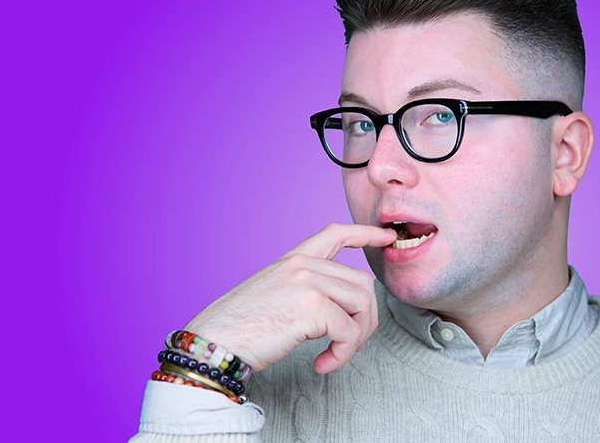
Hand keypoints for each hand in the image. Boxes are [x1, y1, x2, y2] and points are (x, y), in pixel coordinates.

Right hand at [184, 223, 396, 374]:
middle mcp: (302, 265)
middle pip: (361, 282)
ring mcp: (307, 283)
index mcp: (292, 260)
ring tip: (336, 355)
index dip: (365, 234)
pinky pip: (349, 332)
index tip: (385, 237)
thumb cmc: (239, 329)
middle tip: (350, 344)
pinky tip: (323, 365)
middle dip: (366, 317)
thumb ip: (305, 291)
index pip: (335, 234)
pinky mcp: (311, 307)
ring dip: (357, 337)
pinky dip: (342, 355)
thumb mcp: (274, 296)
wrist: (214, 343)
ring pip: (362, 305)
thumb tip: (341, 310)